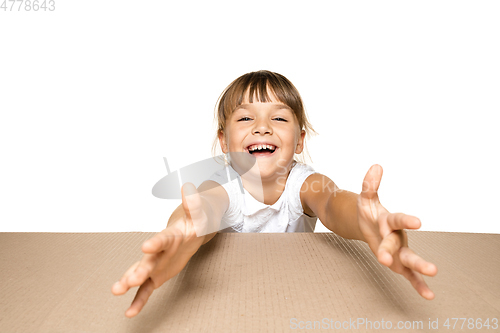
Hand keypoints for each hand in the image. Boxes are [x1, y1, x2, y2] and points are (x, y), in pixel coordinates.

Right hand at [111, 183, 207, 316]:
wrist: (193, 229)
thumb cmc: (197, 221)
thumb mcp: (200, 214)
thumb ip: (194, 205)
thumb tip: (188, 188)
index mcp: (171, 235)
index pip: (162, 239)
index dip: (155, 243)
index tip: (145, 247)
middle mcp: (159, 250)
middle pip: (148, 260)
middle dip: (138, 270)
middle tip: (126, 281)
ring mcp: (156, 263)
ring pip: (141, 273)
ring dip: (130, 281)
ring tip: (116, 290)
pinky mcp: (158, 275)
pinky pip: (147, 290)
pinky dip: (139, 300)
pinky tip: (129, 312)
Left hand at [357, 165, 437, 299]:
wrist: (367, 226)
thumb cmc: (368, 213)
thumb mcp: (365, 199)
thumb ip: (370, 185)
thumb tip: (375, 166)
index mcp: (390, 220)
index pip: (398, 219)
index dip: (407, 221)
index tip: (419, 222)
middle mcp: (398, 236)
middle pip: (398, 243)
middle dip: (392, 250)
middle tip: (386, 257)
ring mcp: (400, 250)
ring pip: (409, 259)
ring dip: (419, 267)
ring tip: (432, 273)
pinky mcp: (398, 263)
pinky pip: (409, 275)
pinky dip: (418, 284)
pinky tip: (429, 295)